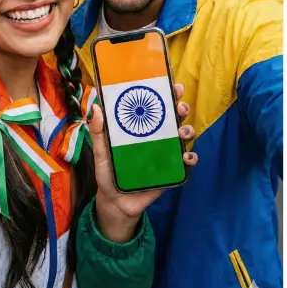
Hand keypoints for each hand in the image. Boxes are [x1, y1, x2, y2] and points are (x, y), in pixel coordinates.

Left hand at [89, 83, 198, 242]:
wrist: (115, 202)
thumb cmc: (109, 173)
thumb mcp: (101, 151)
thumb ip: (98, 132)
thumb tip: (96, 107)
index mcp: (141, 128)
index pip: (156, 107)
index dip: (166, 94)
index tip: (173, 85)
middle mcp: (157, 138)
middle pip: (174, 117)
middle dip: (181, 108)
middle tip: (180, 106)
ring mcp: (166, 154)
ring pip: (184, 137)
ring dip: (188, 130)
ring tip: (182, 132)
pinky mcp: (172, 172)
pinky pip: (186, 164)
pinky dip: (190, 158)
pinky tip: (186, 157)